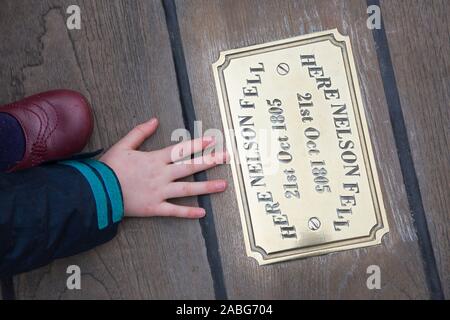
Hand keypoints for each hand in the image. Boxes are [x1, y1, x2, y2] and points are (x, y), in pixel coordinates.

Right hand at [100, 118, 227, 217]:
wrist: (96, 191)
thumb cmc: (109, 168)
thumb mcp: (122, 145)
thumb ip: (139, 132)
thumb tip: (154, 120)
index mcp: (154, 159)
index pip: (180, 150)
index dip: (197, 144)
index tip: (212, 140)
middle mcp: (161, 175)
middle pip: (190, 167)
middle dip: (210, 161)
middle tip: (227, 158)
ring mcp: (159, 192)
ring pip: (187, 189)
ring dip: (206, 187)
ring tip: (223, 185)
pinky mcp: (154, 208)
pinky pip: (174, 211)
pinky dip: (188, 212)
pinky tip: (202, 213)